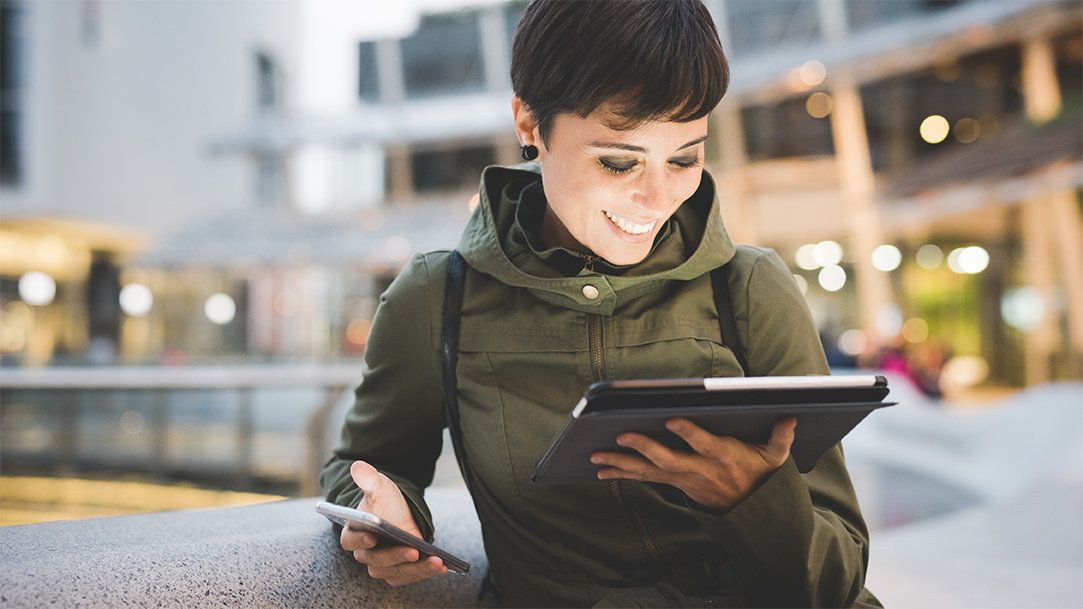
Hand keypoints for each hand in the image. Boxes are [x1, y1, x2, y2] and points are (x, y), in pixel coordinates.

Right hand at [338, 460, 447, 585]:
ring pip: (395, 572)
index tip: (373, 537)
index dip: (360, 540)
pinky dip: (425, 573)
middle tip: (414, 551)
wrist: (401, 513)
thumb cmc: (385, 501)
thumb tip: (357, 466)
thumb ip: (368, 478)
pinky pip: (409, 577)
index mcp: (354, 532)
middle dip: (396, 557)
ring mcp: (382, 565)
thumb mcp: (379, 486)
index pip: (350, 540)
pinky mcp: (398, 571)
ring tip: (436, 561)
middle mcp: (365, 553)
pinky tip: (441, 565)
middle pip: (376, 561)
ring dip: (416, 569)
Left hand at [590, 417, 795, 510]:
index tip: (672, 419)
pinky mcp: (674, 483)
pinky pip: (645, 479)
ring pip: (649, 472)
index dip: (689, 433)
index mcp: (724, 457)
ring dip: (621, 464)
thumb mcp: (776, 459)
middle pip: (669, 460)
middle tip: (621, 435)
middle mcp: (700, 470)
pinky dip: (622, 474)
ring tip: (595, 457)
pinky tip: (601, 471)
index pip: (705, 444)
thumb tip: (789, 416)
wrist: (750, 513)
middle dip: (644, 448)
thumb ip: (780, 438)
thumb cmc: (761, 476)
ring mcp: (684, 479)